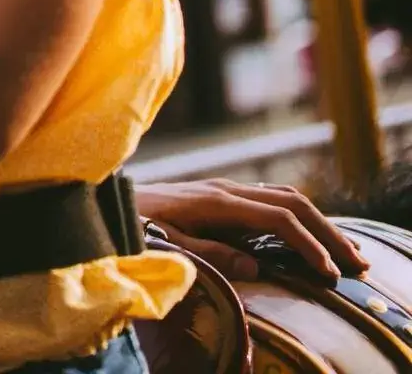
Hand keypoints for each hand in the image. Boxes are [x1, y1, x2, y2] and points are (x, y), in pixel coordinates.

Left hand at [136, 179, 366, 281]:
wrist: (104, 197)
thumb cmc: (130, 223)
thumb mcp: (162, 243)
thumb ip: (207, 253)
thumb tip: (255, 265)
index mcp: (214, 201)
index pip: (277, 219)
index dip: (307, 245)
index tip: (328, 272)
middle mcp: (224, 189)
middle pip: (292, 202)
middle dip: (327, 231)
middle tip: (357, 262)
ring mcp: (223, 189)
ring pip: (286, 197)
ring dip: (320, 222)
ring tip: (346, 250)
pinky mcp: (220, 195)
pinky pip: (271, 200)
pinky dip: (301, 216)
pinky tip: (312, 235)